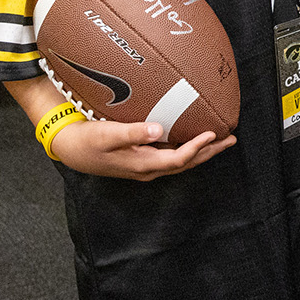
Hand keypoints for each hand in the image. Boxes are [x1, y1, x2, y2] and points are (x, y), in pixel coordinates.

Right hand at [51, 119, 234, 179]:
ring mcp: (144, 166)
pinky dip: (186, 149)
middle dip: (209, 152)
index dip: (197, 147)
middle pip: (186, 163)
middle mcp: (147, 169)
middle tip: (230, 140)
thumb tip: (158, 130)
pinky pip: (170, 157)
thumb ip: (133, 132)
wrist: (69, 148)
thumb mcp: (108, 134)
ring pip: (180, 161)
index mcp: (142, 164)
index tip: (213, 134)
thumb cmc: (87, 140)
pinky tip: (191, 140)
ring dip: (200, 152)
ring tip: (219, 141)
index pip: (179, 158)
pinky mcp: (140, 160)